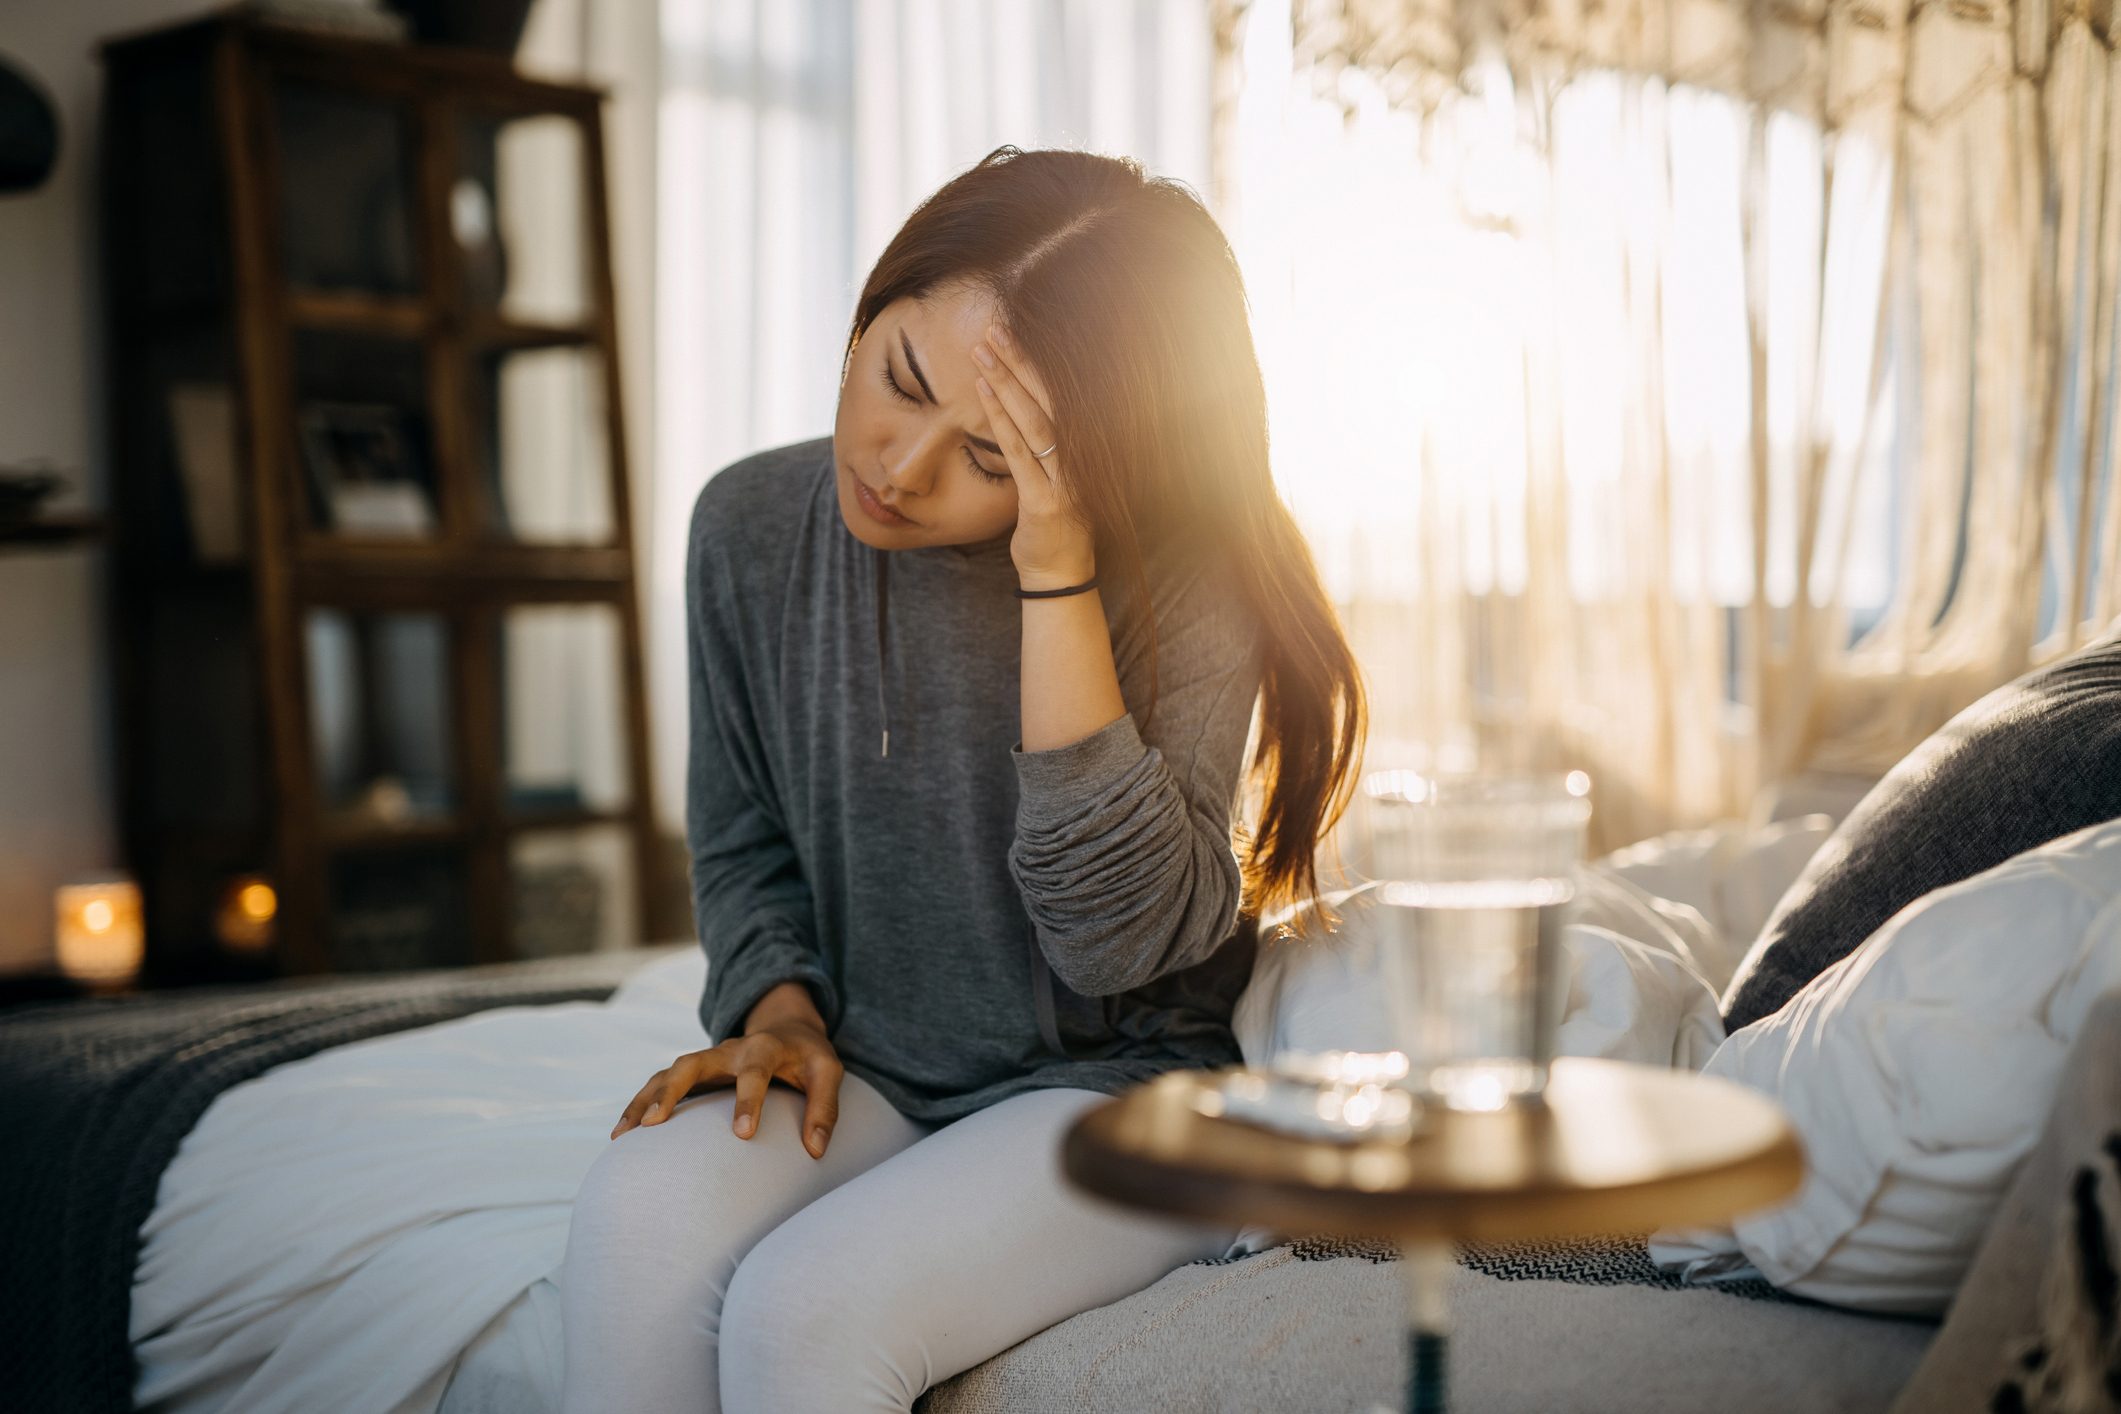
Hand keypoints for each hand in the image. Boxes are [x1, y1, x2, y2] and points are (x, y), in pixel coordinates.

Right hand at [608, 1008, 843, 1159]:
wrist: (788, 1028)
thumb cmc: (809, 1057)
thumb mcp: (828, 1073)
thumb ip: (825, 1109)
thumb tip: (815, 1151)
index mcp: (765, 1048)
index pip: (754, 1072)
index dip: (748, 1101)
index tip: (743, 1135)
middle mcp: (729, 1050)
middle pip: (692, 1063)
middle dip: (671, 1091)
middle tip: (654, 1124)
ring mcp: (707, 1060)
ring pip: (667, 1073)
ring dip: (643, 1101)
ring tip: (622, 1136)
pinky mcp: (695, 1072)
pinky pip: (660, 1084)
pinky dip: (639, 1104)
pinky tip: (622, 1133)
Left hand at [972, 322, 1096, 588]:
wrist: (1061, 575)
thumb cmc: (1053, 524)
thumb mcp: (1055, 477)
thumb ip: (1044, 446)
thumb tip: (1022, 408)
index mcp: (1084, 449)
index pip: (1061, 396)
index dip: (1037, 364)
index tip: (1014, 334)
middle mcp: (1081, 458)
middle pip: (1050, 398)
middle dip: (1021, 361)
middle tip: (995, 328)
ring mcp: (1065, 480)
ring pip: (1034, 419)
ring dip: (1006, 381)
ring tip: (982, 350)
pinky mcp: (1045, 500)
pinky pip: (1019, 451)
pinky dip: (1000, 419)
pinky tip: (981, 392)